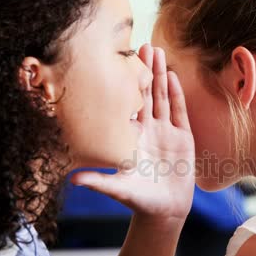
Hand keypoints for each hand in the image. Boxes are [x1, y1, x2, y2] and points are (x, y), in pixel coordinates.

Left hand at [71, 44, 194, 220]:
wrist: (164, 211)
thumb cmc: (138, 200)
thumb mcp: (118, 189)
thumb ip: (98, 182)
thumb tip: (71, 180)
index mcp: (130, 137)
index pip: (126, 105)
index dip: (125, 84)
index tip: (120, 62)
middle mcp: (147, 130)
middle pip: (146, 94)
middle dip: (145, 70)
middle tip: (142, 45)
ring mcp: (165, 131)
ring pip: (163, 97)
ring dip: (161, 75)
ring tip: (159, 52)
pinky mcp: (183, 137)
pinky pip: (179, 112)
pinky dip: (177, 94)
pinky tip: (173, 76)